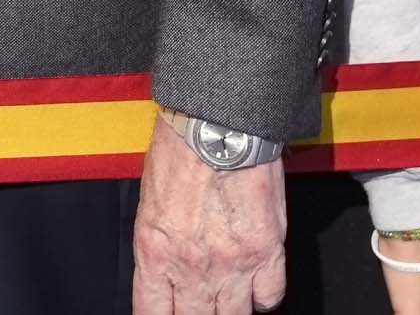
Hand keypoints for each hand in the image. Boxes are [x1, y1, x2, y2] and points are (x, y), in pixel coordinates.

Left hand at [134, 115, 287, 314]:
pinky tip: (256, 286)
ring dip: (231, 309)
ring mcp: (231, 264)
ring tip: (229, 297)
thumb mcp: (150, 201)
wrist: (216, 124)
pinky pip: (269, 297)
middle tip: (201, 304)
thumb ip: (160, 241)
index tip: (168, 314)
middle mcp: (192, 266)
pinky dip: (264, 296)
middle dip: (198, 314)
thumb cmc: (180, 150)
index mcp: (155, 252)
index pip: (152, 313)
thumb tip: (166, 263)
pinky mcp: (266, 252)